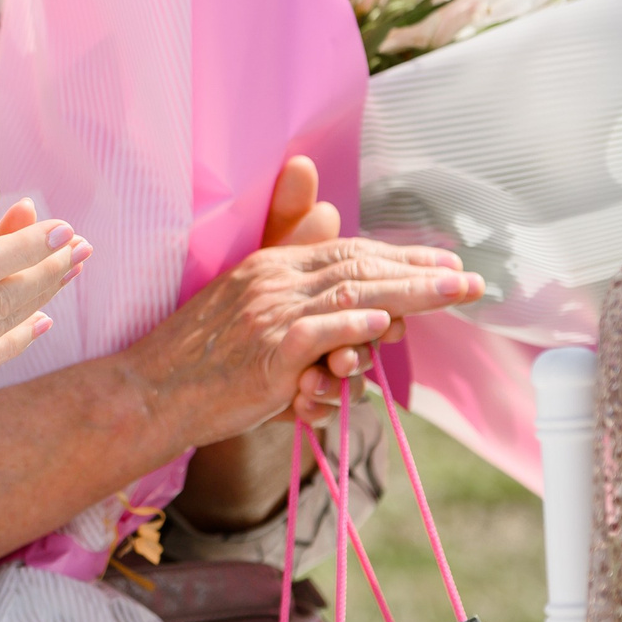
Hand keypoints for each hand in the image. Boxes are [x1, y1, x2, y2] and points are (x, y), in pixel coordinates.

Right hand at [125, 156, 481, 444]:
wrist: (150, 392)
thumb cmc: (201, 358)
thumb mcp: (245, 308)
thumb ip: (293, 280)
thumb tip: (332, 228)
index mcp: (270, 267)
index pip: (348, 251)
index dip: (402, 255)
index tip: (445, 263)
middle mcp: (272, 281)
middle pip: (360, 265)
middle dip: (423, 270)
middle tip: (471, 278)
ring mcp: (269, 314)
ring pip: (353, 294)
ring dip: (412, 293)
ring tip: (455, 292)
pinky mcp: (267, 350)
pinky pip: (320, 332)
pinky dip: (355, 324)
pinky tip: (388, 321)